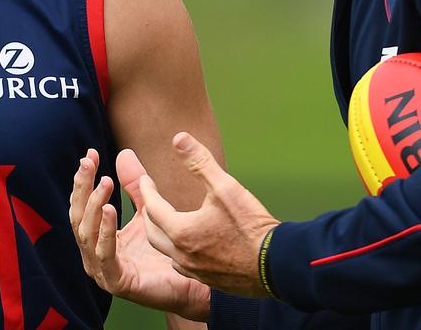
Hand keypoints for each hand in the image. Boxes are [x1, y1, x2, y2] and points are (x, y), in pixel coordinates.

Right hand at [69, 148, 211, 320]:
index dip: (84, 179)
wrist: (190, 283)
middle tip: (88, 162)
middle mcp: (93, 254)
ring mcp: (101, 270)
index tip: (90, 154)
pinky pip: (104, 254)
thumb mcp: (147, 211)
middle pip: (78, 217)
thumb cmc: (165, 251)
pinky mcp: (116, 282)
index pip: (83, 204)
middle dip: (82, 188)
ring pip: (87, 234)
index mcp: (97, 238)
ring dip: (94, 205)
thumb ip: (135, 186)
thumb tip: (124, 152)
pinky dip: (105, 231)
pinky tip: (109, 210)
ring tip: (105, 182)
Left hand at [138, 132, 279, 297]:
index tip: (145, 180)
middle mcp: (182, 254)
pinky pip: (183, 267)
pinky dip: (178, 253)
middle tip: (150, 200)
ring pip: (167, 253)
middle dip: (149, 215)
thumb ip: (200, 162)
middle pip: (153, 233)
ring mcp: (195, 271)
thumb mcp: (225, 187)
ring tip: (166, 223)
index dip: (147, 191)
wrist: (275, 264)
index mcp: (181, 231)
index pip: (153, 208)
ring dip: (162, 236)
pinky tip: (188, 248)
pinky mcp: (208, 281)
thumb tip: (179, 138)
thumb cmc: (250, 226)